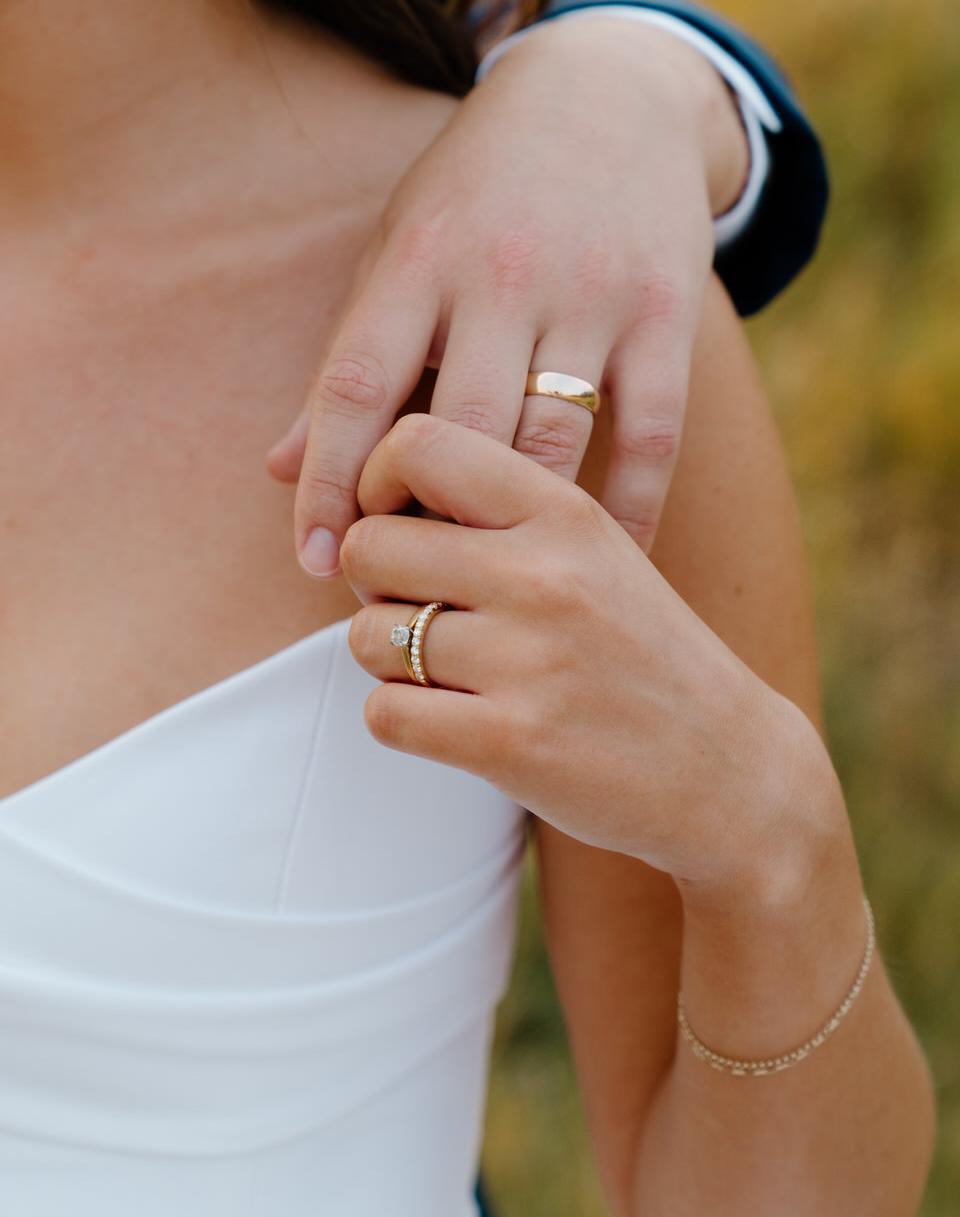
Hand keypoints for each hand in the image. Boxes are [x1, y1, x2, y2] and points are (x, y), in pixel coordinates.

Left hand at [268, 16, 749, 574]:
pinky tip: (606, 560)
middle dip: (422, 523)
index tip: (315, 560)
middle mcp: (502, 276)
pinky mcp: (665, 314)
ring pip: (550, 440)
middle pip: (455, 430)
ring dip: (516, 527)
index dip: (330, 482)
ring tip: (488, 588)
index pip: (359, 386)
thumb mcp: (399, 252)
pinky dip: (630, 510)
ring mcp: (592, 294)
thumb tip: (278, 469)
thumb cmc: (481, 191)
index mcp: (420, 260)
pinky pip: (650, 436)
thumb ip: (349, 362)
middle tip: (404, 590)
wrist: (611, 94)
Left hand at [343, 415, 838, 900]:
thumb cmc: (641, 656)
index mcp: (565, 511)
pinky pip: (384, 715)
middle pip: (370, 544)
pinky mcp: (511, 743)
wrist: (733, 773)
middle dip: (374, 584)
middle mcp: (545, 575)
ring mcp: (528, 661)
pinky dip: (401, 722)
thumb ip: (499, 515)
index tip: (397, 524)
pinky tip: (453, 722)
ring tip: (448, 673)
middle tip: (418, 611)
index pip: (419, 443)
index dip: (376, 481)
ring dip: (387, 661)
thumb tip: (364, 497)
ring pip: (367, 636)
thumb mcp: (595, 553)